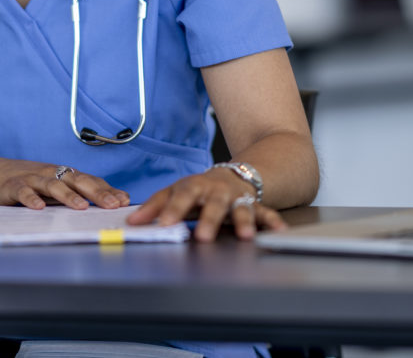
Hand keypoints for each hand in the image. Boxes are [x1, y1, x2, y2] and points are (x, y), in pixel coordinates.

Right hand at [0, 158, 129, 210]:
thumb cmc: (29, 182)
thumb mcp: (55, 187)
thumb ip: (76, 194)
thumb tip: (108, 204)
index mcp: (65, 175)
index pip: (91, 181)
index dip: (107, 190)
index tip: (124, 201)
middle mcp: (52, 174)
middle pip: (78, 181)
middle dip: (97, 193)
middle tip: (112, 205)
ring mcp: (33, 179)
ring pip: (53, 185)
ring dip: (68, 196)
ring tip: (81, 207)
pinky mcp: (13, 186)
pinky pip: (23, 192)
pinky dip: (31, 199)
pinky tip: (38, 208)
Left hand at [126, 168, 286, 241]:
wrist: (235, 175)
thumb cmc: (200, 189)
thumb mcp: (175, 192)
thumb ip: (154, 207)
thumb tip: (132, 222)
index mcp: (195, 186)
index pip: (182, 195)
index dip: (173, 209)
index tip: (164, 223)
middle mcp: (217, 191)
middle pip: (213, 204)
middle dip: (209, 220)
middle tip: (202, 237)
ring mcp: (237, 198)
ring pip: (241, 209)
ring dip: (243, 221)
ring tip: (245, 236)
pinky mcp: (255, 205)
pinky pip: (266, 213)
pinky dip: (273, 222)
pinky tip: (279, 232)